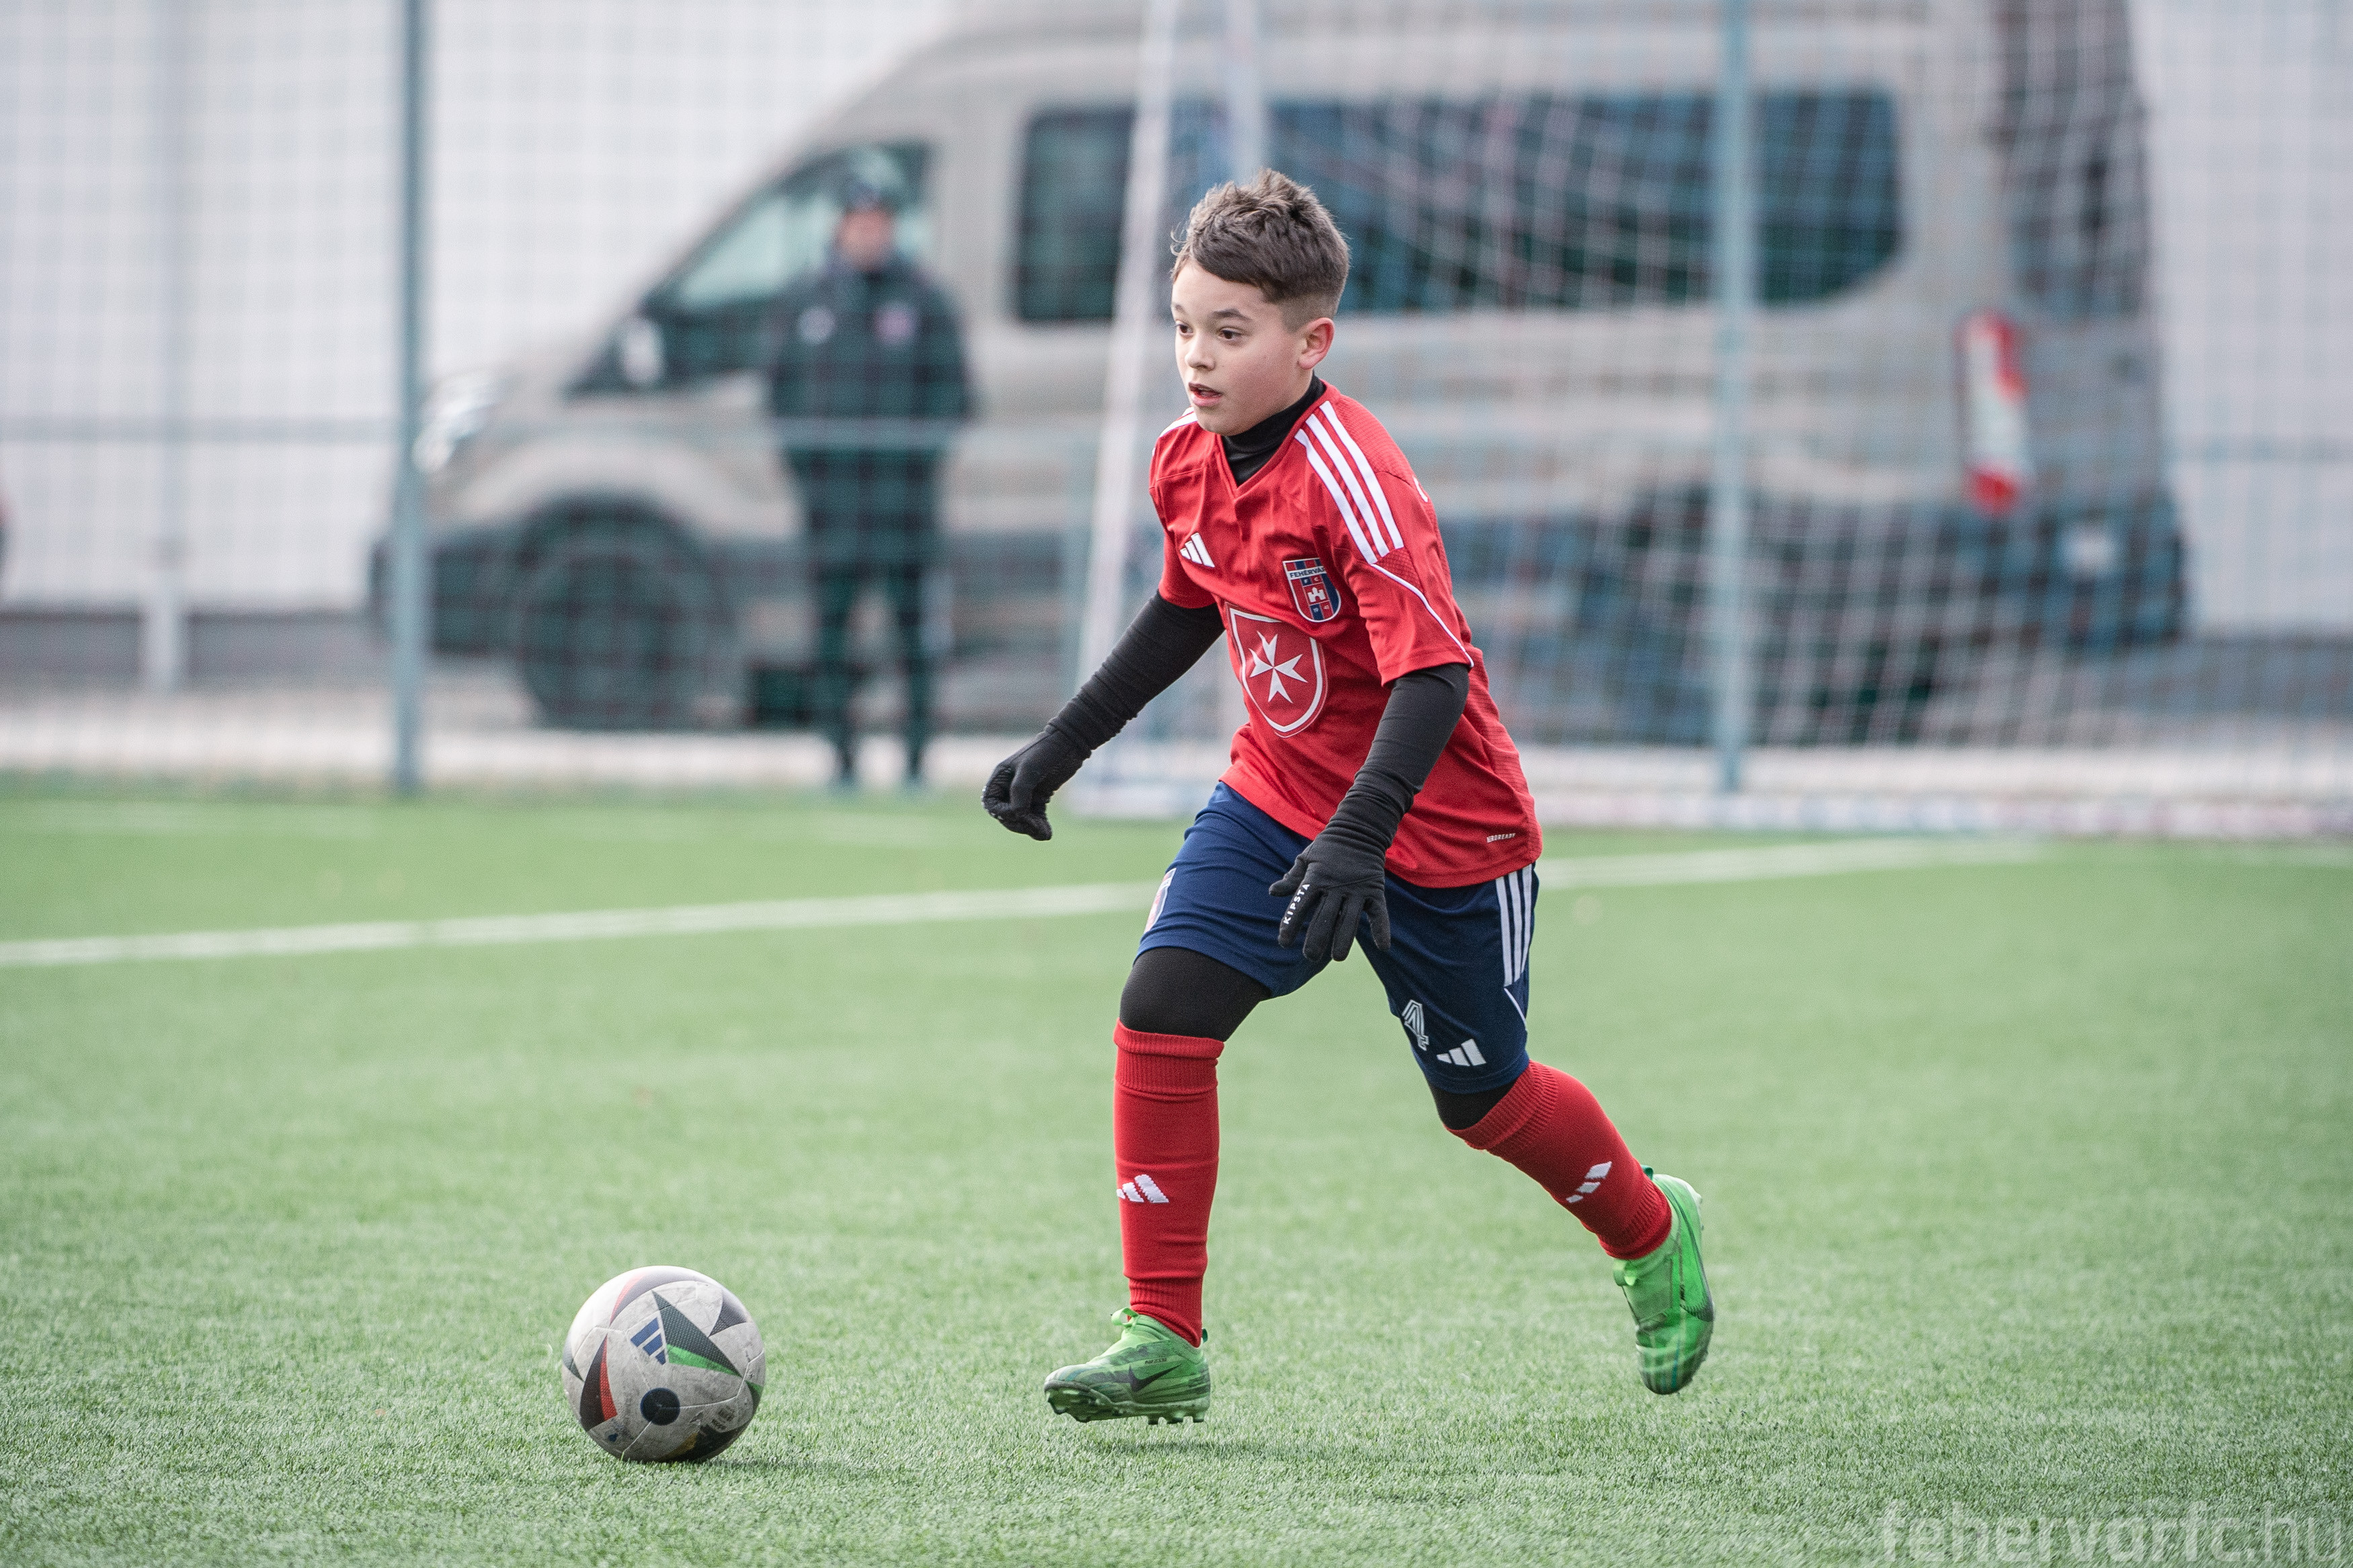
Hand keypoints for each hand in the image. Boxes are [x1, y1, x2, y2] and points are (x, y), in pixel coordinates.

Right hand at [982, 726, 1087, 840]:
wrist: (1071, 744)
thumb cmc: (1047, 751)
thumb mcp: (1030, 769)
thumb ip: (1020, 790)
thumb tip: (1016, 814)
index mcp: (1001, 777)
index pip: (991, 803)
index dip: (1001, 813)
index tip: (1018, 813)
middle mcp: (1010, 786)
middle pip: (1006, 814)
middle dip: (1019, 823)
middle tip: (1035, 826)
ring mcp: (1025, 793)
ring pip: (1021, 818)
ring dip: (1030, 828)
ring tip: (1044, 833)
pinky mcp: (1039, 797)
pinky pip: (1034, 817)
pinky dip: (1039, 826)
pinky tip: (1047, 833)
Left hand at [1269, 826, 1391, 962]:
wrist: (1360, 829)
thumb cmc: (1327, 847)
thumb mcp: (1306, 859)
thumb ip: (1292, 879)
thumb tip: (1273, 892)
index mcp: (1316, 878)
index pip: (1301, 904)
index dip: (1291, 923)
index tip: (1283, 942)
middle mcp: (1336, 885)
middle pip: (1325, 916)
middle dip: (1316, 938)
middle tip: (1310, 956)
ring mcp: (1357, 889)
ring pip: (1350, 919)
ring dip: (1344, 939)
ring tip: (1338, 957)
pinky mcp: (1375, 890)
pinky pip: (1379, 912)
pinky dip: (1382, 929)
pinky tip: (1382, 947)